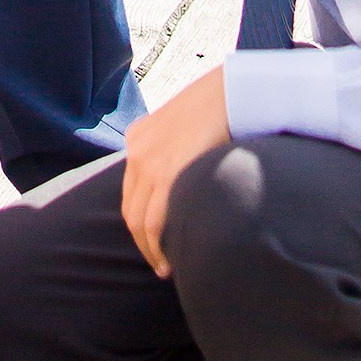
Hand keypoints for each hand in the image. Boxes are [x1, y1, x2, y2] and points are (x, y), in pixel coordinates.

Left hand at [118, 67, 230, 277]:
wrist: (230, 91)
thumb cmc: (217, 107)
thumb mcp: (184, 125)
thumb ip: (176, 148)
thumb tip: (186, 175)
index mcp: (138, 137)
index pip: (132, 190)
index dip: (140, 219)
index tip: (151, 239)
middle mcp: (137, 150)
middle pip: (131, 209)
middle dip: (141, 240)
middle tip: (157, 262)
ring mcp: (149, 162)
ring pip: (139, 221)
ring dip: (149, 250)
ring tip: (164, 268)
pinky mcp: (167, 174)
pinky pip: (155, 221)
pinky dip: (158, 246)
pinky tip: (169, 260)